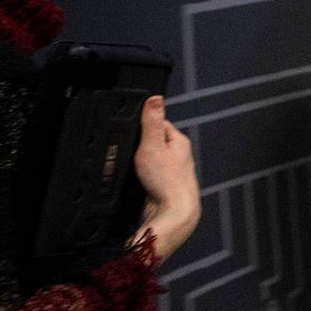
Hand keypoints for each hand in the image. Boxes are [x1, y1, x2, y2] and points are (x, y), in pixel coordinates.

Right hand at [131, 96, 200, 260]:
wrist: (172, 213)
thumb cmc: (167, 182)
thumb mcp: (153, 145)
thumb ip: (151, 122)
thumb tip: (155, 98)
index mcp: (179, 141)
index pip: (158, 123)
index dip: (141, 126)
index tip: (131, 131)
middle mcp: (179, 155)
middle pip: (152, 142)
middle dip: (139, 146)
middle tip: (133, 154)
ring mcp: (172, 171)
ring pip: (150, 160)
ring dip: (139, 163)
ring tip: (136, 170)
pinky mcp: (164, 185)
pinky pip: (148, 175)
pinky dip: (140, 177)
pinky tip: (138, 182)